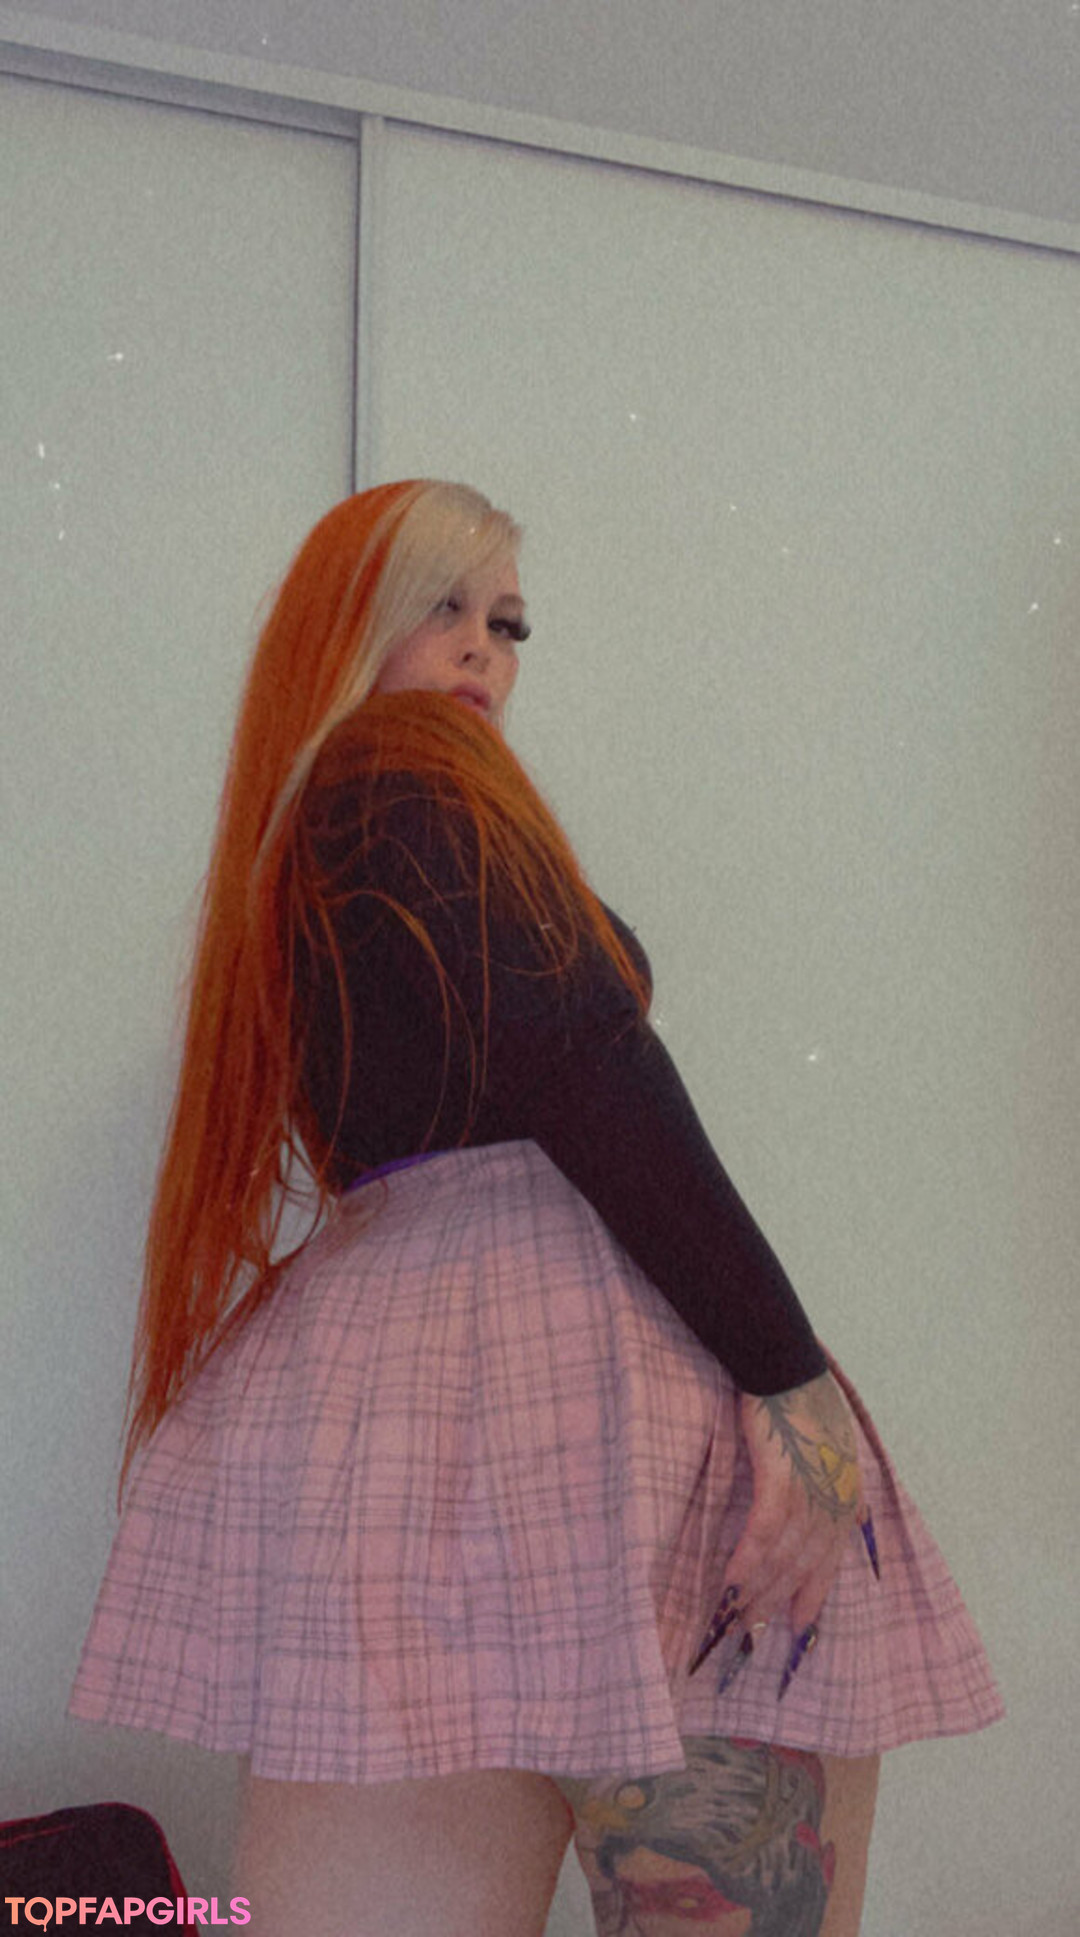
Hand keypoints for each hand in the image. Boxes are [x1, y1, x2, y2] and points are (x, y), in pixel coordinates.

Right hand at [724, 1369, 863, 1636]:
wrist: (784, 1364)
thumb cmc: (805, 1399)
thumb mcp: (841, 1445)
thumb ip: (845, 1484)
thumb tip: (857, 1513)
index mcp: (847, 1494)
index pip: (830, 1558)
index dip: (813, 1594)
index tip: (799, 1626)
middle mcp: (833, 1501)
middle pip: (804, 1566)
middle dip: (776, 1603)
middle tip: (751, 1632)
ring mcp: (809, 1492)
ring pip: (783, 1558)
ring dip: (757, 1591)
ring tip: (734, 1617)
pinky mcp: (781, 1480)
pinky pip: (763, 1534)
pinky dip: (747, 1563)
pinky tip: (730, 1583)